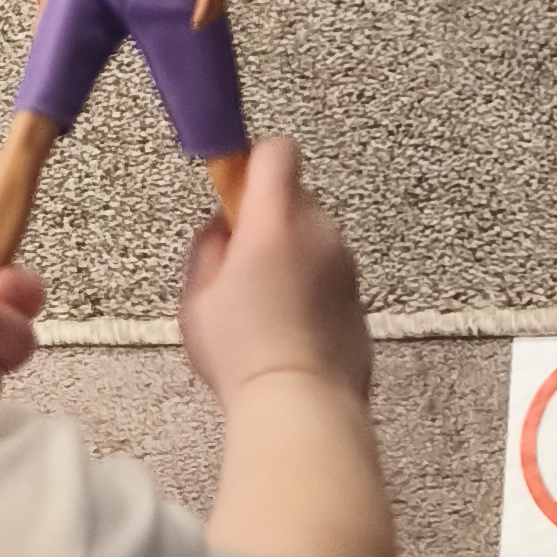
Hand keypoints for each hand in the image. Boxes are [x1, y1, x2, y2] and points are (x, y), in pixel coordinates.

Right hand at [179, 138, 373, 409]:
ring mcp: (345, 264)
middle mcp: (320, 231)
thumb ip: (208, 247)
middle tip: (240, 270)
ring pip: (312, 238)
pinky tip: (289, 328)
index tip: (233, 197)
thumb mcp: (196, 297)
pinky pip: (328, 274)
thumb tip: (221, 229)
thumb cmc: (243, 353)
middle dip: (267, 221)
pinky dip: (311, 288)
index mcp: (277, 219)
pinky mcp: (359, 297)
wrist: (301, 404)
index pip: (276, 152)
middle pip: (294, 198)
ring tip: (264, 310)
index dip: (252, 166)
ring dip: (291, 256)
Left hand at [180, 0, 234, 30]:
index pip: (204, 5)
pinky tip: (213, 14)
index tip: (195, 24)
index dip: (200, 16)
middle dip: (205, 21)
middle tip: (196, 28)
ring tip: (204, 24)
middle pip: (212, 11)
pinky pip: (222, 5)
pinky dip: (217, 12)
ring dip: (211, 17)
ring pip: (218, 10)